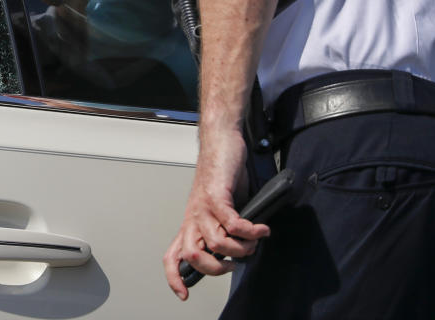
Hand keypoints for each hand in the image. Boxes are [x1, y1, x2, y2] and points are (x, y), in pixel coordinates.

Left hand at [162, 128, 270, 299]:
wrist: (222, 140)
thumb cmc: (223, 173)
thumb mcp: (221, 207)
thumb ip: (225, 228)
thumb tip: (239, 250)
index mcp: (192, 222)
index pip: (173, 255)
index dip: (175, 277)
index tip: (183, 294)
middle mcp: (193, 216)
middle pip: (192, 255)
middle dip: (216, 268)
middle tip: (235, 263)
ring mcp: (203, 205)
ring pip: (216, 242)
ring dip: (241, 248)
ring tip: (254, 240)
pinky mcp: (216, 193)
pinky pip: (232, 222)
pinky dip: (250, 230)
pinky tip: (261, 228)